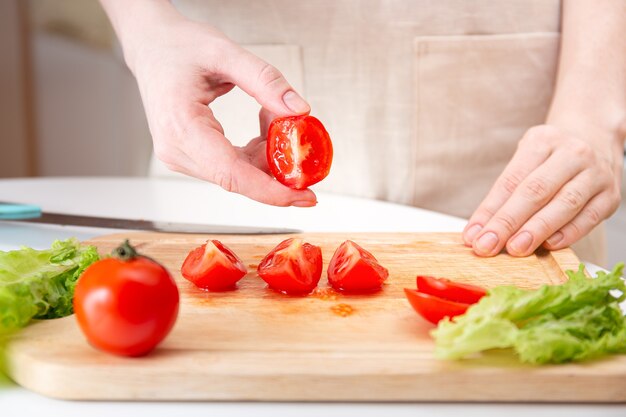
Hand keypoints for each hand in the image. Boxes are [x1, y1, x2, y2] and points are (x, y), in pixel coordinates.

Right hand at [114, 4, 315, 206]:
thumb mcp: (226, 53)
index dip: (271, 190)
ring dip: (267, 153)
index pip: (231, 174)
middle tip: (305, 144)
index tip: (304, 196)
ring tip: (276, 116)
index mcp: (181, 127)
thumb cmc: (178, 47)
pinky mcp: (190, 156)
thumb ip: (266, 81)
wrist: (151, 46)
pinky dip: (256, 151)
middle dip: (277, 165)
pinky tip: (264, 122)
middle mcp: (177, 151)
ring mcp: (182, 156)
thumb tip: (300, 112)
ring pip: (239, 173)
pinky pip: (232, 165)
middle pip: (238, 177)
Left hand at [463, 124, 623, 256]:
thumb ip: (503, 195)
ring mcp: (595, 173)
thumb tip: (478, 231)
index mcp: (542, 141)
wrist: (595, 138)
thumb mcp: (524, 162)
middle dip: (508, 222)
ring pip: (564, 205)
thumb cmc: (551, 156)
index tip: (473, 235)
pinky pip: (588, 218)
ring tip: (515, 249)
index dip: (489, 211)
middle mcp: (572, 153)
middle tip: (488, 245)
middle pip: (535, 192)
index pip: (511, 181)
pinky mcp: (610, 195)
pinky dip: (568, 234)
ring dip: (536, 231)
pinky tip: (549, 245)